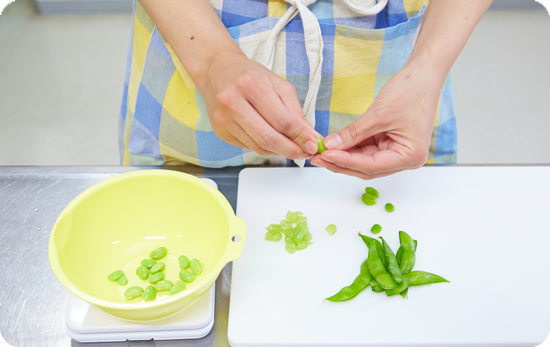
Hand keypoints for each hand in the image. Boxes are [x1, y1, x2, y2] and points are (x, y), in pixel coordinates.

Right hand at [201, 52, 319, 158]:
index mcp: (251, 84)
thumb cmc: (250, 76)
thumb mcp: (279, 86)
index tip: (312, 145)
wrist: (217, 72)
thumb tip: (311, 138)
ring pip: (258, 147)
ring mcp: (223, 119)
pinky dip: (265, 148)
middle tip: (304, 153)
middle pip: (268, 138)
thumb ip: (296, 113)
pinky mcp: (220, 132)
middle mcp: (233, 102)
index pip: (281, 120)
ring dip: (279, 151)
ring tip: (292, 148)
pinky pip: (248, 147)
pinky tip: (273, 142)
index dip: (300, 137)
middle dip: (291, 150)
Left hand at [311, 60, 444, 178]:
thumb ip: (353, 133)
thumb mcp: (378, 114)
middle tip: (317, 158)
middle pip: (367, 168)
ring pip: (364, 161)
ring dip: (344, 156)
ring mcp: (397, 152)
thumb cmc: (411, 91)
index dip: (346, 161)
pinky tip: (334, 145)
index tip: (325, 155)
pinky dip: (351, 148)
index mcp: (409, 156)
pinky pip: (367, 150)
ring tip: (321, 151)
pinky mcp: (389, 143)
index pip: (371, 166)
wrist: (423, 74)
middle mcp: (405, 159)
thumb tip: (330, 145)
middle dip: (341, 162)